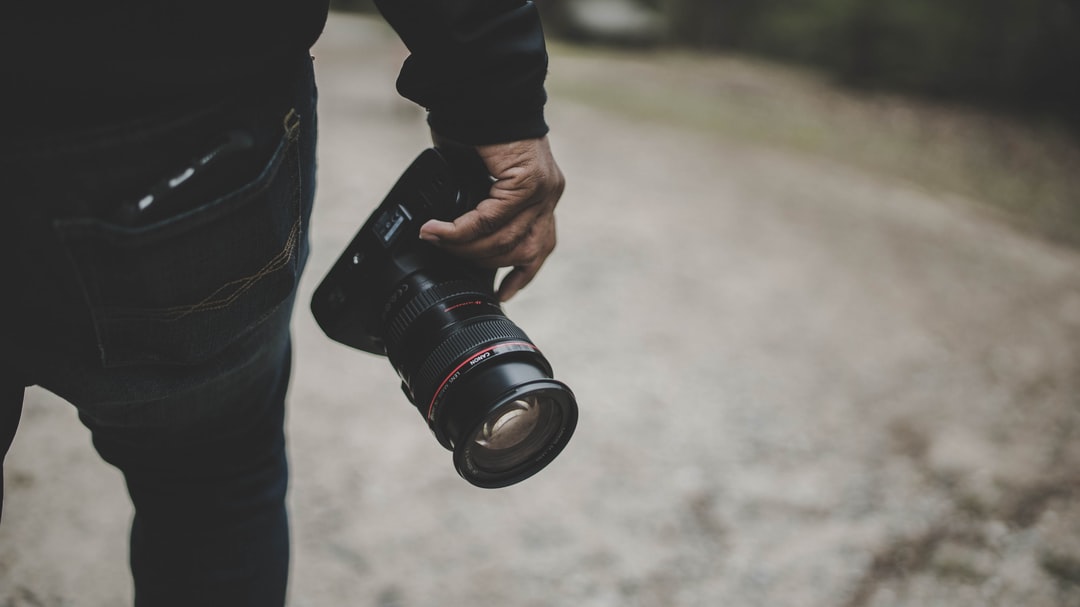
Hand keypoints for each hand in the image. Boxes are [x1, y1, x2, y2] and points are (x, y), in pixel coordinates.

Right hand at [419, 135, 565, 301]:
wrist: (479, 89)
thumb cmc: (473, 126)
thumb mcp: (479, 178)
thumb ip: (479, 208)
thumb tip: (458, 239)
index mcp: (544, 194)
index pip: (540, 246)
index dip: (522, 275)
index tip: (504, 295)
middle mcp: (550, 194)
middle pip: (519, 251)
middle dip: (477, 260)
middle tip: (444, 250)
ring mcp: (543, 190)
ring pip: (505, 241)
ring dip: (464, 247)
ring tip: (435, 239)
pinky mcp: (528, 182)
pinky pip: (490, 220)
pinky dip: (460, 230)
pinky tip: (437, 231)